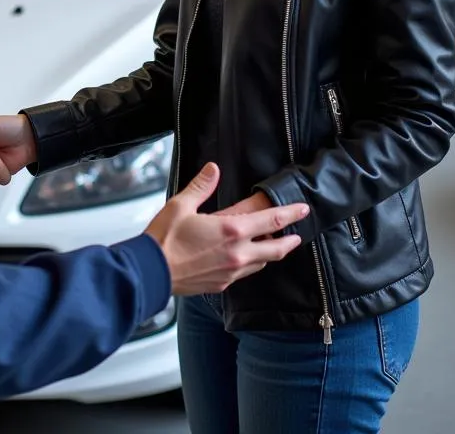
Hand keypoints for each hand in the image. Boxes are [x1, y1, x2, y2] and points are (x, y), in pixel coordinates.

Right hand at [144, 164, 307, 296]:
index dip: (289, 213)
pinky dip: (252, 264)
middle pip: (275, 248)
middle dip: (290, 239)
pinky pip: (245, 273)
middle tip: (298, 233)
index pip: (270, 220)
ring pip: (262, 262)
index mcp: (230, 229)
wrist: (152, 272)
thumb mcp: (181, 204)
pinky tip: (246, 260)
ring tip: (275, 246)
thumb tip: (213, 169)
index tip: (302, 209)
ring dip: (271, 253)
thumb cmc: (165, 239)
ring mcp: (231, 271)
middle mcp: (237, 253)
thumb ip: (201, 186)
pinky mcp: (222, 284)